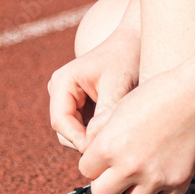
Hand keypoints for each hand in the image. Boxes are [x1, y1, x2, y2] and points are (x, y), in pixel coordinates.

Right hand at [47, 27, 139, 150]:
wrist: (135, 43)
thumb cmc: (127, 59)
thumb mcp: (117, 86)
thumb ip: (103, 115)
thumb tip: (90, 146)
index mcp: (62, 82)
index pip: (61, 122)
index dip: (78, 140)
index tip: (103, 151)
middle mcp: (59, 91)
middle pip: (65, 131)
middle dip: (87, 141)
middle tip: (114, 146)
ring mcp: (67, 99)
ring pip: (75, 133)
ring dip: (94, 138)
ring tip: (119, 135)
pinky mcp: (79, 105)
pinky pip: (84, 129)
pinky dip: (99, 132)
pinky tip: (118, 129)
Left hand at [78, 67, 194, 193]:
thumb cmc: (158, 94)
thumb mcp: (118, 107)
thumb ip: (98, 131)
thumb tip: (88, 150)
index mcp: (108, 147)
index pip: (85, 170)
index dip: (94, 162)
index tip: (104, 156)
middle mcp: (129, 167)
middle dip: (107, 182)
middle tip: (118, 169)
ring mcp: (154, 178)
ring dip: (135, 189)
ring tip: (144, 169)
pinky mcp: (178, 182)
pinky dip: (164, 189)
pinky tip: (165, 170)